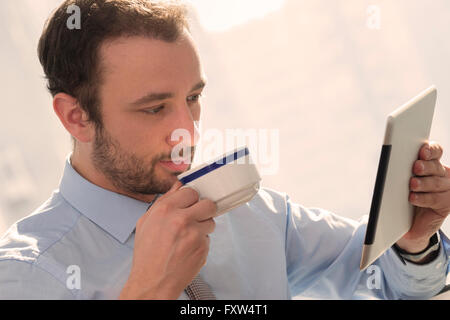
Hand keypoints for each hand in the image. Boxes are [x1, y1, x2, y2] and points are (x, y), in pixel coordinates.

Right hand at [119, 181, 216, 299]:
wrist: (152, 281)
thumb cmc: (147, 255)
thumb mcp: (146, 222)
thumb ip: (164, 201)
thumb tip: (177, 187)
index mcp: (166, 210)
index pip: (191, 191)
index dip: (191, 198)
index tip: (190, 203)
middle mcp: (181, 220)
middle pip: (208, 204)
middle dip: (204, 209)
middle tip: (197, 216)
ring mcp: (194, 234)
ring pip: (211, 222)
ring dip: (203, 227)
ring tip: (189, 236)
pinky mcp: (203, 248)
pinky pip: (208, 238)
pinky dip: (201, 242)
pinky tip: (188, 249)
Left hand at [396, 142, 449, 253]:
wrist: (411, 221)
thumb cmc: (405, 197)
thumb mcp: (401, 182)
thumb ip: (400, 170)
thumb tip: (389, 161)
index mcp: (430, 164)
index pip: (435, 151)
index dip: (430, 150)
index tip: (422, 151)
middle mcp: (441, 174)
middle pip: (435, 166)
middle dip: (425, 166)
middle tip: (416, 167)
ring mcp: (445, 189)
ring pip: (435, 182)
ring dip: (423, 183)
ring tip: (412, 184)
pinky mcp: (446, 203)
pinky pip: (435, 199)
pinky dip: (423, 198)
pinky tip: (413, 198)